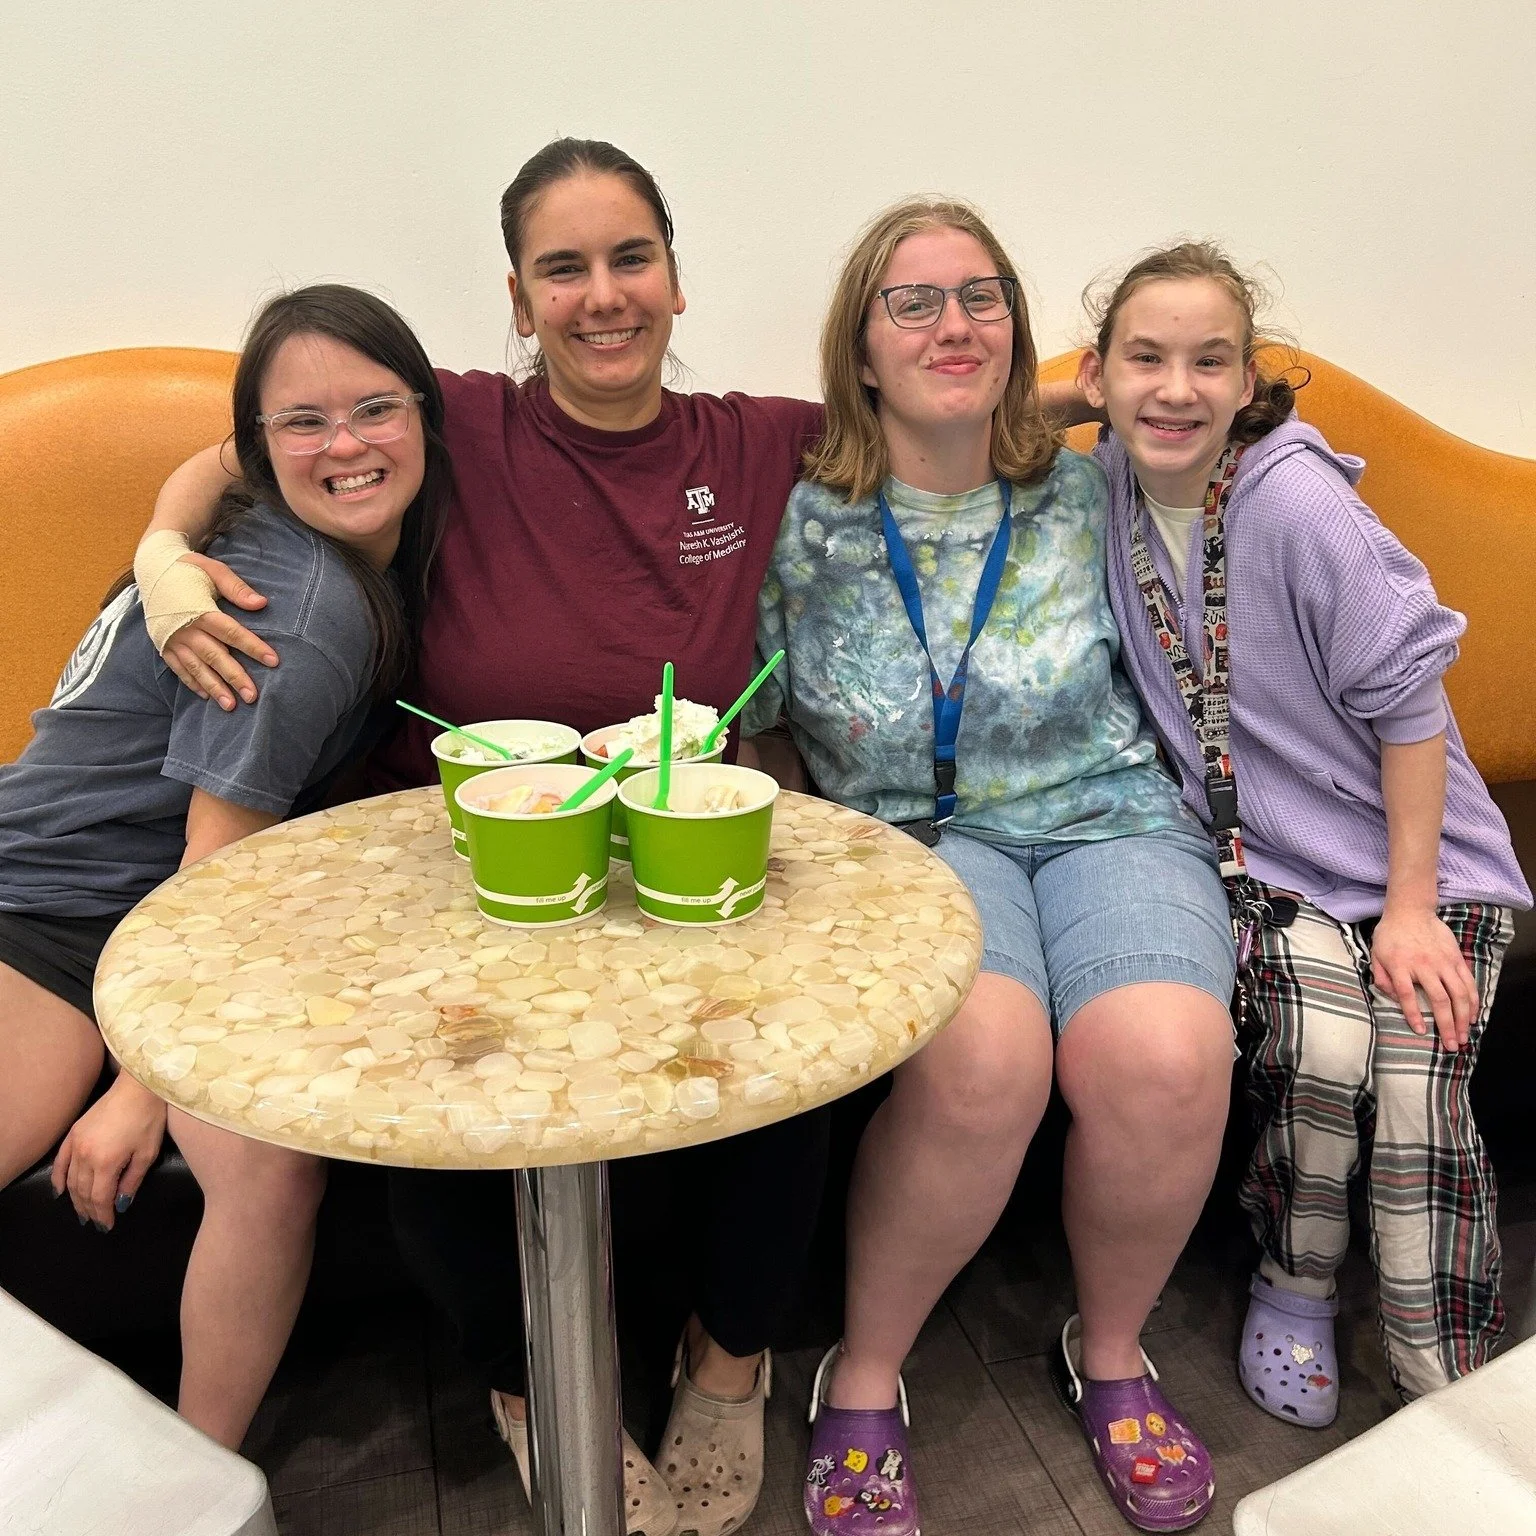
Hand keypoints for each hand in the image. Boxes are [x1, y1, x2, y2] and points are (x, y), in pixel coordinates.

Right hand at [50, 1079, 165, 1228]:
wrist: (138, 1087)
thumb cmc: (148, 1118)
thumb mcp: (147, 1153)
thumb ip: (132, 1181)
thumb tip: (121, 1203)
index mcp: (106, 1162)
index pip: (100, 1198)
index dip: (103, 1214)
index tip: (107, 1225)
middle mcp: (86, 1155)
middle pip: (83, 1192)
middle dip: (89, 1210)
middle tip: (95, 1222)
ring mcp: (76, 1143)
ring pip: (71, 1180)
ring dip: (75, 1199)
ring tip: (82, 1212)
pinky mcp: (73, 1133)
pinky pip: (60, 1162)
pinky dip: (58, 1178)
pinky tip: (59, 1191)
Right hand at [161, 554, 276, 709]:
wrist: (152, 566)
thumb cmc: (189, 568)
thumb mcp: (213, 570)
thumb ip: (236, 588)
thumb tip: (261, 603)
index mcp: (200, 610)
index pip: (232, 632)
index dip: (253, 647)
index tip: (274, 661)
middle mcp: (185, 628)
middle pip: (215, 656)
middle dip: (234, 678)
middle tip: (253, 697)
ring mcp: (172, 639)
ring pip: (196, 667)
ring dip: (214, 687)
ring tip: (231, 705)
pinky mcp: (162, 644)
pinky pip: (178, 668)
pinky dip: (192, 682)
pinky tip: (207, 695)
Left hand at [1370, 906, 1480, 1050]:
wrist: (1410, 911)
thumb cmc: (1390, 936)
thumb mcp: (1376, 955)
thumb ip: (1381, 978)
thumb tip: (1394, 999)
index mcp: (1400, 965)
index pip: (1407, 994)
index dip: (1413, 1015)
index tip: (1420, 1031)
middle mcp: (1424, 965)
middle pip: (1439, 999)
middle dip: (1447, 1025)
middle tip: (1450, 1045)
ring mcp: (1443, 961)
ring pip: (1458, 994)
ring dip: (1463, 1018)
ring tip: (1464, 1036)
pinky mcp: (1456, 958)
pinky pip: (1468, 982)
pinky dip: (1473, 1001)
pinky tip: (1472, 1015)